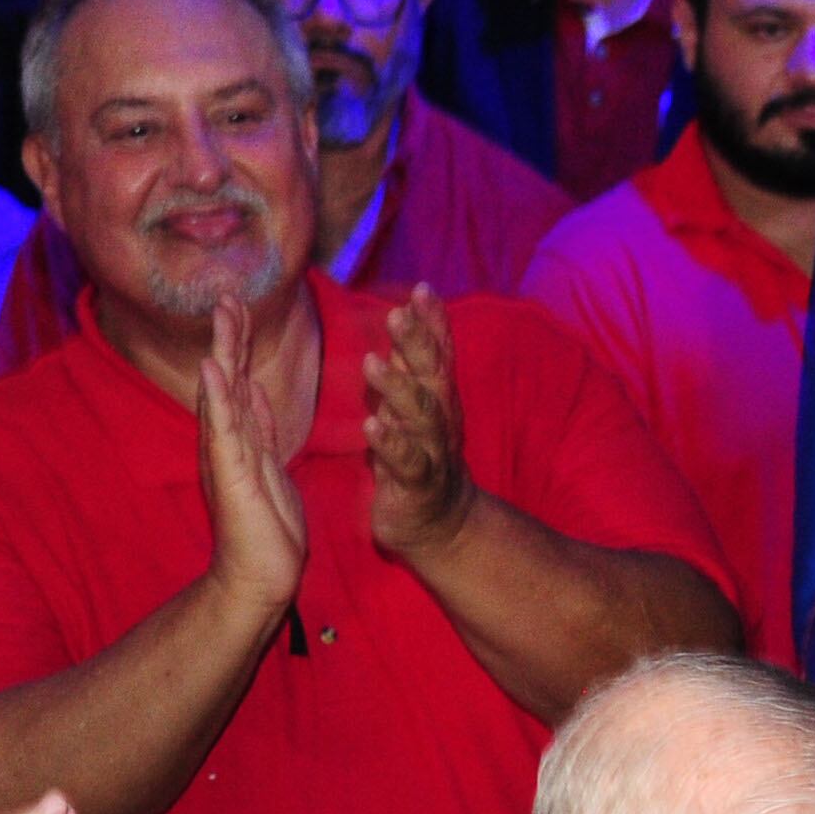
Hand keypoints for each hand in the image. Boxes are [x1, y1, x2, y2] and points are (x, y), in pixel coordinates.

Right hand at [197, 295, 309, 616]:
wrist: (259, 577)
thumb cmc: (267, 531)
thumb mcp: (272, 468)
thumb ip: (261, 429)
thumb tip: (254, 390)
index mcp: (241, 440)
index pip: (238, 382)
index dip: (239, 345)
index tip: (241, 307)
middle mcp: (228, 443)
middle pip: (226, 378)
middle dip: (230, 336)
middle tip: (229, 295)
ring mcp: (225, 457)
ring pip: (223, 393)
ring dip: (223, 351)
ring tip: (223, 312)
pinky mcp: (230, 475)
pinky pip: (222, 429)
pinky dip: (217, 397)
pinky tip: (211, 366)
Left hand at [365, 286, 476, 562]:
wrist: (441, 524)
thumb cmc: (420, 456)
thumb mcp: (415, 406)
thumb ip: (411, 364)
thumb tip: (405, 312)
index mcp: (438, 398)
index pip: (439, 353)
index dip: (434, 323)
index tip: (422, 289)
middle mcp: (440, 420)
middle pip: (433, 377)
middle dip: (418, 345)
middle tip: (398, 315)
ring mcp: (432, 453)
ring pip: (422, 417)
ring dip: (399, 389)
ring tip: (373, 363)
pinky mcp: (417, 486)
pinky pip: (406, 463)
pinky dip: (390, 444)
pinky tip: (372, 426)